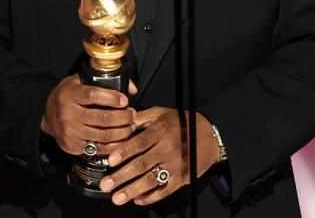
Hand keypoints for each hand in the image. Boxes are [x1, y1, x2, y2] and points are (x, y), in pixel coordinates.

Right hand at [40, 75, 137, 155]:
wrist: (48, 115)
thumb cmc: (69, 96)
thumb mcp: (80, 81)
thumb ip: (105, 81)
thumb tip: (132, 88)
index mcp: (70, 94)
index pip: (93, 95)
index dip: (111, 98)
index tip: (125, 100)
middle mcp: (68, 114)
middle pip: (101, 118)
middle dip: (123, 117)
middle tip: (132, 114)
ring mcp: (70, 132)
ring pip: (103, 135)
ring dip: (122, 132)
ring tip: (131, 126)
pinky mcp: (72, 146)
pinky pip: (98, 148)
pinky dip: (114, 145)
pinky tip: (122, 139)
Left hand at [99, 107, 219, 205]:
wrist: (208, 135)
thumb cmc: (181, 123)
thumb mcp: (161, 113)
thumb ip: (140, 117)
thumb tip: (121, 122)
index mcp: (161, 131)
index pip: (139, 142)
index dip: (124, 152)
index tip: (111, 161)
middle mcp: (167, 149)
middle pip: (142, 164)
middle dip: (122, 176)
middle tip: (106, 184)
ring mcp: (175, 165)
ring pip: (151, 180)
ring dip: (132, 190)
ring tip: (117, 198)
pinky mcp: (181, 178)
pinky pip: (164, 190)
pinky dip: (151, 197)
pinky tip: (137, 200)